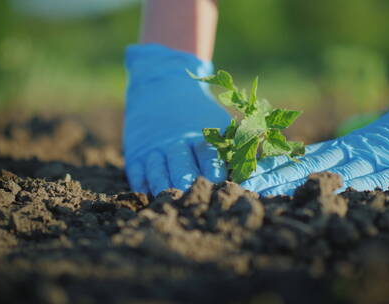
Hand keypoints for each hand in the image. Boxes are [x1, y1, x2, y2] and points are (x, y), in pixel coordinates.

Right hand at [124, 44, 230, 194]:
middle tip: (196, 198)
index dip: (214, 170)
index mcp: (199, 135)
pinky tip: (150, 197)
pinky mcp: (136, 154)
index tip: (220, 183)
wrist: (161, 85)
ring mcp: (154, 149)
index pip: (208, 155)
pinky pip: (137, 175)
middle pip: (181, 168)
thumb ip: (233, 146)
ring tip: (172, 203)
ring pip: (158, 173)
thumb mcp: (217, 121)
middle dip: (188, 184)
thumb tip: (252, 174)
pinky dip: (143, 187)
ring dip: (164, 189)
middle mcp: (175, 143)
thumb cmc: (198, 113)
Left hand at [241, 51, 388, 195]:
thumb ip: (342, 159)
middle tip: (244, 186)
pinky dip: (348, 188)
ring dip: (297, 184)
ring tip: (268, 193)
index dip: (273, 168)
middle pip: (305, 166)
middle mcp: (353, 154)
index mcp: (345, 148)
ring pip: (330, 173)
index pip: (301, 158)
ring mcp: (375, 161)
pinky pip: (371, 181)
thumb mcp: (369, 145)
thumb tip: (310, 172)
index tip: (245, 176)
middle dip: (273, 177)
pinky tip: (325, 195)